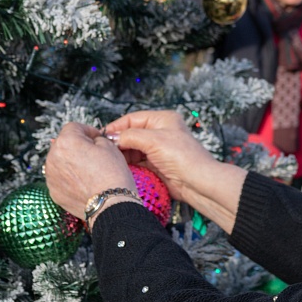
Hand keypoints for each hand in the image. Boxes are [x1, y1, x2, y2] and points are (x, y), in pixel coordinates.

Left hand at [45, 123, 134, 221]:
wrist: (111, 205)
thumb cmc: (112, 177)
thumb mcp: (110, 146)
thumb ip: (95, 138)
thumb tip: (91, 140)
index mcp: (66, 141)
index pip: (74, 127)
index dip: (88, 130)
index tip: (95, 138)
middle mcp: (53, 157)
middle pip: (64, 144)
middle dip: (77, 146)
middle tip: (94, 154)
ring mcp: (51, 176)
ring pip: (60, 161)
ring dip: (71, 162)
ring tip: (89, 171)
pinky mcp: (54, 191)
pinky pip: (60, 178)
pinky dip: (69, 178)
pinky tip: (83, 182)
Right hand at [104, 110, 218, 205]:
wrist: (197, 183)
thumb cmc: (184, 157)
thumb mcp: (154, 140)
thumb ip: (130, 136)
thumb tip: (112, 137)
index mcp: (163, 119)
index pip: (133, 118)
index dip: (117, 126)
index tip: (103, 135)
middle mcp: (161, 133)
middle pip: (132, 134)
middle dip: (120, 142)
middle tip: (107, 150)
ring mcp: (159, 150)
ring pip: (133, 149)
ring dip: (124, 155)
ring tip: (114, 160)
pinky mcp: (157, 165)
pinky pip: (138, 162)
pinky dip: (130, 165)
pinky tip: (123, 167)